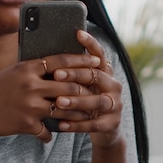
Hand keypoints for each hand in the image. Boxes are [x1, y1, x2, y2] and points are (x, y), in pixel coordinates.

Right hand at [0, 37, 102, 142]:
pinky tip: (50, 135)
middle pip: (69, 88)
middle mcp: (30, 85)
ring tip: (83, 116)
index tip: (97, 61)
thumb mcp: (13, 73)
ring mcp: (30, 106)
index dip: (81, 61)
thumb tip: (58, 68)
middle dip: (85, 92)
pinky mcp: (27, 124)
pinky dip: (48, 134)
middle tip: (95, 93)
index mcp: (27, 68)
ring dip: (75, 114)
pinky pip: (47, 132)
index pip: (61, 61)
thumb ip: (34, 71)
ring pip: (64, 111)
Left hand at [50, 30, 121, 145]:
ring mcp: (115, 105)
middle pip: (95, 76)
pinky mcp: (112, 123)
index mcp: (105, 73)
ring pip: (96, 101)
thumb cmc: (84, 101)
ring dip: (77, 101)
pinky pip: (94, 124)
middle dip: (75, 75)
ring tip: (59, 102)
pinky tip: (61, 124)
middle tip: (56, 74)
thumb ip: (70, 74)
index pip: (99, 54)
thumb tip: (47, 56)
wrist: (102, 130)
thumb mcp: (80, 86)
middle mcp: (113, 86)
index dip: (90, 43)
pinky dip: (77, 125)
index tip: (78, 33)